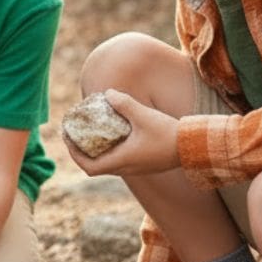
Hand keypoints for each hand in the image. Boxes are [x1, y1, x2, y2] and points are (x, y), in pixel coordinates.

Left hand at [66, 89, 180, 178]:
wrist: (194, 146)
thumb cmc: (168, 133)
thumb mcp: (143, 115)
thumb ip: (123, 104)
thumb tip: (107, 93)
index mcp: (122, 161)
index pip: (89, 167)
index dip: (74, 154)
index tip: (67, 138)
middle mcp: (127, 168)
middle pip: (95, 167)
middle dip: (82, 152)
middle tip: (75, 134)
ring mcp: (136, 168)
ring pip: (108, 165)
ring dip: (96, 152)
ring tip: (91, 133)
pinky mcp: (145, 164)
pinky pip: (120, 161)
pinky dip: (110, 151)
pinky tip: (114, 134)